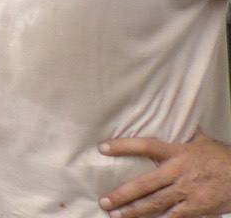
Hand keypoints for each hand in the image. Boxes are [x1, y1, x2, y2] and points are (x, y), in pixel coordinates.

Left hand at [98, 129, 230, 216]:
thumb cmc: (218, 156)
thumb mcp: (199, 139)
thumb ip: (180, 130)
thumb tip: (166, 113)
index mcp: (177, 151)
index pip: (145, 146)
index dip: (123, 146)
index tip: (102, 148)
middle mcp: (179, 171)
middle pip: (145, 184)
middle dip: (122, 194)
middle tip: (104, 201)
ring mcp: (188, 190)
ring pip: (155, 203)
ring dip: (134, 210)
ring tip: (115, 214)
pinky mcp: (198, 206)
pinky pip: (174, 216)